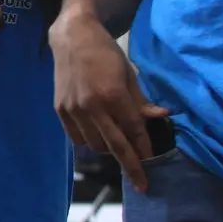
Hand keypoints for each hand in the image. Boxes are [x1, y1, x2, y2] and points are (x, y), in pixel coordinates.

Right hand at [50, 11, 169, 192]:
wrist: (72, 37)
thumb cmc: (106, 53)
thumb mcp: (129, 74)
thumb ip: (141, 101)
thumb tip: (162, 117)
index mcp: (112, 95)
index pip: (134, 131)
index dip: (145, 148)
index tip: (152, 163)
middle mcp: (92, 106)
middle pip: (115, 146)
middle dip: (131, 166)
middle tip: (141, 184)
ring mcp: (73, 109)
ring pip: (95, 145)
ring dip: (109, 149)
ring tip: (116, 143)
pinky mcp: (60, 109)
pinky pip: (77, 138)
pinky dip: (89, 141)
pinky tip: (97, 135)